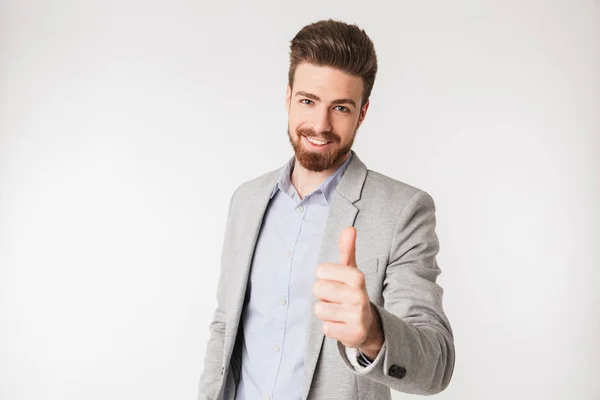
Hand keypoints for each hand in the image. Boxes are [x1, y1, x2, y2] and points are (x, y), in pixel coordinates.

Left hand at [312, 226, 383, 359]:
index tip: (335, 282)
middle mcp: (359, 295)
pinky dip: (330, 327)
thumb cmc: (353, 293)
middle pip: (317, 289)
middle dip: (323, 295)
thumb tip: (349, 228)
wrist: (368, 325)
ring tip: (339, 312)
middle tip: (336, 299)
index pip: (320, 271)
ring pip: (319, 309)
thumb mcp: (351, 271)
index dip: (323, 277)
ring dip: (326, 312)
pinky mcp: (352, 334)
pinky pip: (325, 328)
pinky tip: (342, 324)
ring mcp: (356, 316)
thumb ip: (347, 249)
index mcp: (357, 277)